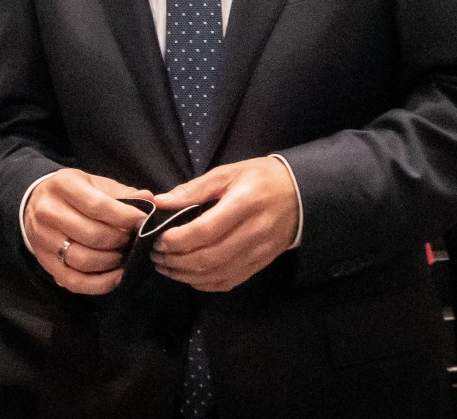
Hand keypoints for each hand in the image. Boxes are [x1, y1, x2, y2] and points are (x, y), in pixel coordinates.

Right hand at [24, 168, 150, 293]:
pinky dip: (99, 284)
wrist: (35, 203)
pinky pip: (74, 281)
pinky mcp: (45, 262)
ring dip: (111, 262)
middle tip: (132, 240)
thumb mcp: (95, 183)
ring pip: (83, 260)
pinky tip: (116, 276)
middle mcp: (48, 212)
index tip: (141, 221)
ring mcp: (44, 239)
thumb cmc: (74, 193)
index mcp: (63, 185)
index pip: (96, 205)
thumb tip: (148, 199)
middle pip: (91, 235)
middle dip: (119, 240)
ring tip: (124, 256)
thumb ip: (121, 193)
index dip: (123, 216)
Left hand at [150, 157, 298, 291]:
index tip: (159, 239)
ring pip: (218, 274)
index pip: (205, 230)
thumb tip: (161, 202)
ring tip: (167, 267)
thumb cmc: (260, 178)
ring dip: (186, 275)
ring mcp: (259, 251)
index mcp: (244, 203)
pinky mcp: (262, 263)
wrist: (300, 194)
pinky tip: (189, 277)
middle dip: (177, 261)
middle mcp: (254, 231)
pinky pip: (230, 281)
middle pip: (210, 257)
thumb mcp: (228, 173)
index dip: (178, 240)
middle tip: (157, 256)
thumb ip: (194, 189)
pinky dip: (205, 283)